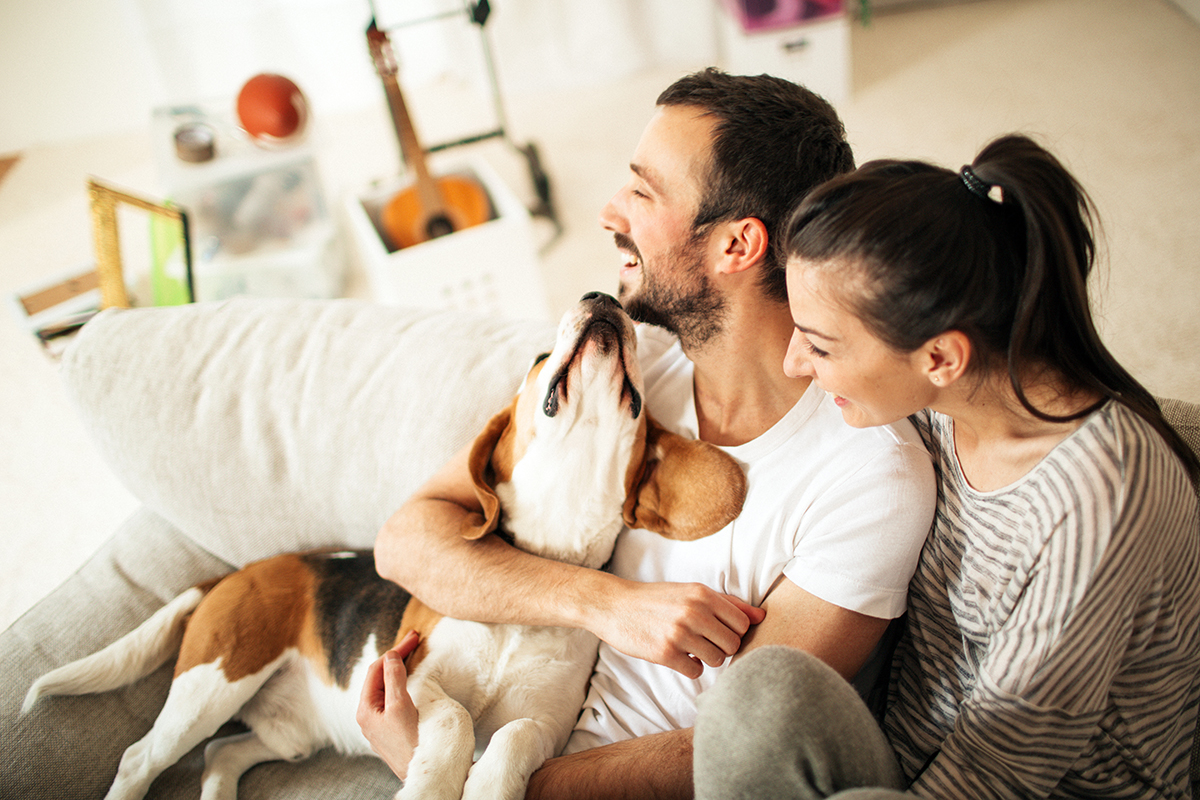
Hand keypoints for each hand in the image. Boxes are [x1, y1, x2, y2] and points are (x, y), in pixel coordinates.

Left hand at [356, 630, 421, 779]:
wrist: (424, 773)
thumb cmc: (410, 743)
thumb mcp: (401, 707)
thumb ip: (394, 679)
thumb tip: (391, 655)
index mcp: (366, 709)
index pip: (377, 669)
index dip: (395, 651)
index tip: (413, 638)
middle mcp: (369, 715)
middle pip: (380, 677)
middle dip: (396, 657)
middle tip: (414, 640)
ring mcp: (379, 722)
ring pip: (386, 687)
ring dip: (399, 669)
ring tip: (412, 654)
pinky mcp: (391, 728)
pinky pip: (393, 698)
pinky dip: (402, 683)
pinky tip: (411, 679)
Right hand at [593, 579, 764, 678]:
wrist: (614, 606)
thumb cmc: (657, 600)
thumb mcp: (691, 592)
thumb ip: (728, 603)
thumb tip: (762, 616)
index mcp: (703, 594)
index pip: (743, 623)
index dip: (733, 632)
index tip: (718, 632)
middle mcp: (694, 611)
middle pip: (733, 644)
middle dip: (722, 647)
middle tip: (704, 642)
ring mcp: (680, 633)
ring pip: (718, 660)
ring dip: (707, 659)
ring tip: (691, 648)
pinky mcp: (665, 653)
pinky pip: (696, 671)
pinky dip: (690, 667)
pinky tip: (678, 656)